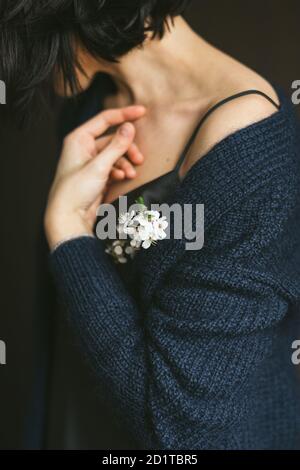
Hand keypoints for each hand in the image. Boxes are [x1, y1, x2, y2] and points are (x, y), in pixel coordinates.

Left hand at [44, 105, 145, 249]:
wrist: (69, 217)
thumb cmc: (75, 191)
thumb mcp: (99, 166)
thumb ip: (116, 146)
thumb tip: (130, 126)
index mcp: (78, 139)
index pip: (104, 119)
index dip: (124, 114)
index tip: (142, 112)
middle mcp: (83, 148)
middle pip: (113, 139)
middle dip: (127, 148)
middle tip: (140, 158)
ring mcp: (90, 161)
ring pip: (115, 154)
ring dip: (126, 162)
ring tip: (131, 173)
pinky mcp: (96, 174)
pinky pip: (114, 166)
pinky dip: (121, 170)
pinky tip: (124, 178)